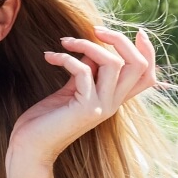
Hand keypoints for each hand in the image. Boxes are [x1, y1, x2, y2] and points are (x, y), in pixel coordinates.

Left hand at [9, 27, 157, 163]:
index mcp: (114, 99)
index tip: (136, 31)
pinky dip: (66, 58)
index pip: (147, 75)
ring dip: (87, 45)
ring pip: (113, 64)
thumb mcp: (71, 91)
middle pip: (138, 65)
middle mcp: (114, 103)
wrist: (29, 148)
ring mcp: (102, 106)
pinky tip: (49, 57)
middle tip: (94, 29)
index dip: (148, 51)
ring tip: (63, 42)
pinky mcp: (86, 109)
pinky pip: (84, 72)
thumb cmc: (46, 119)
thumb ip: (87, 73)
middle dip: (119, 40)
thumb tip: (92, 49)